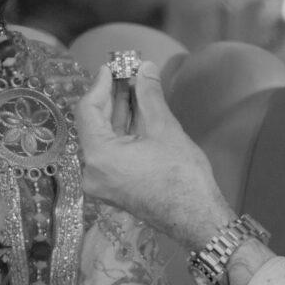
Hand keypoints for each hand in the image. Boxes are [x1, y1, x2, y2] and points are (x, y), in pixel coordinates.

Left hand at [73, 60, 232, 252]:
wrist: (197, 218)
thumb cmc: (181, 177)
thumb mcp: (164, 128)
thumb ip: (149, 94)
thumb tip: (144, 68)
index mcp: (98, 156)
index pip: (87, 110)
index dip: (100, 84)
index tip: (112, 67)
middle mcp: (92, 171)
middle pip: (94, 124)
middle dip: (112, 96)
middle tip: (126, 73)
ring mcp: (102, 182)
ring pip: (104, 137)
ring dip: (119, 112)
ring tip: (134, 87)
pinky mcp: (114, 187)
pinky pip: (112, 152)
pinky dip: (123, 132)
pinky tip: (137, 112)